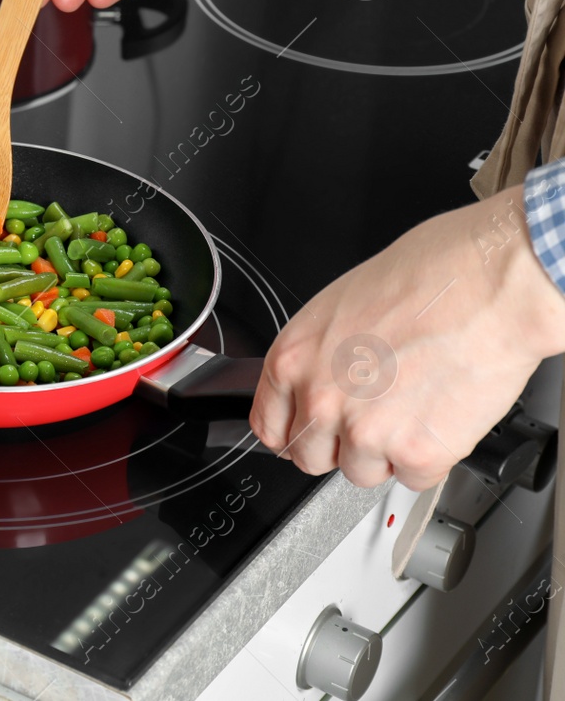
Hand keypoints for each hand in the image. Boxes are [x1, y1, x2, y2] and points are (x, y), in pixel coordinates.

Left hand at [250, 186, 564, 490]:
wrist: (487, 285)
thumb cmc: (425, 278)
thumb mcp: (341, 307)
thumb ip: (320, 356)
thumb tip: (320, 381)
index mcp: (292, 359)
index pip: (269, 426)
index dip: (295, 433)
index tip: (310, 434)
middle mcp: (320, 399)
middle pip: (310, 458)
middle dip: (340, 446)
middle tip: (372, 419)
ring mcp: (365, 431)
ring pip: (362, 473)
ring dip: (387, 453)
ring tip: (414, 409)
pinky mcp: (415, 453)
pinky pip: (414, 479)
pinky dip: (431, 458)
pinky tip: (441, 417)